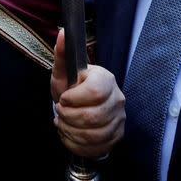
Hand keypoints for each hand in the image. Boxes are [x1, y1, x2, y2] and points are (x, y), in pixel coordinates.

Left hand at [51, 29, 124, 157]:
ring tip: (63, 123)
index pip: (95, 92)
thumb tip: (63, 32)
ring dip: (71, 131)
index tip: (63, 98)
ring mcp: (119, 120)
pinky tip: (70, 134)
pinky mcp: (116, 137)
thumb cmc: (71, 87)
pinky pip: (96, 148)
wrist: (79, 106)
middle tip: (60, 112)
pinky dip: (76, 144)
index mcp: (106, 79)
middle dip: (69, 117)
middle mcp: (118, 99)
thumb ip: (62, 54)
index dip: (74, 98)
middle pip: (93, 116)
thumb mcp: (63, 71)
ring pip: (94, 134)